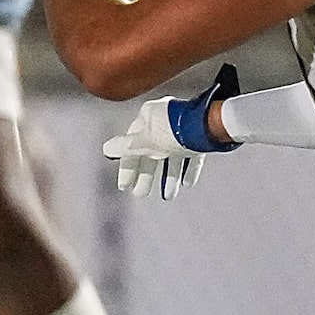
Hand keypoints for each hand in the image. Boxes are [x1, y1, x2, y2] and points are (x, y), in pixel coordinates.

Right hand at [102, 62, 238, 199]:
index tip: (125, 186)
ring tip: (169, 195)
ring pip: (172, 157)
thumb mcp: (144, 142)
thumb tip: (107, 149)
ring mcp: (183, 130)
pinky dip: (188, 170)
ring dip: (169, 178)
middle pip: (151, 153)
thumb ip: (125, 147)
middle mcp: (164, 123)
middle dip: (146, 176)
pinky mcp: (200, 137)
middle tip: (141, 193)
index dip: (127, 167)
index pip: (131, 145)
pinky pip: (192, 156)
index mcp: (148, 119)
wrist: (207, 126)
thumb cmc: (172, 131)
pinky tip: (187, 184)